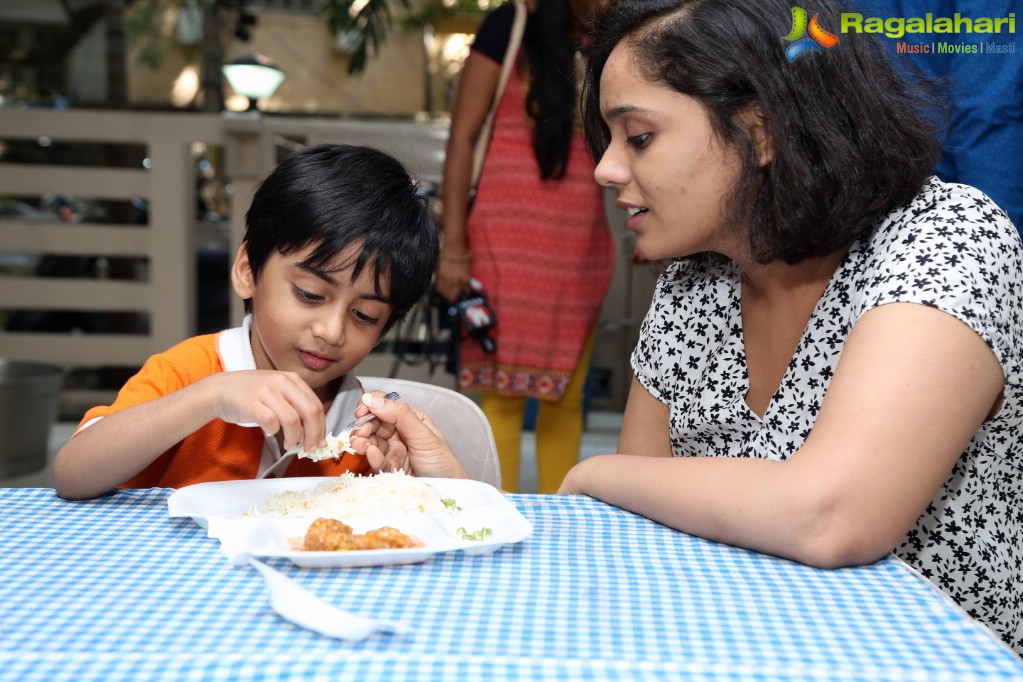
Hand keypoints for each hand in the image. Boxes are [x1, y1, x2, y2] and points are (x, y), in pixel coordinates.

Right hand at [204, 370, 325, 451]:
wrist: (218, 390)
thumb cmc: (249, 395)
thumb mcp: (277, 391)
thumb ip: (295, 404)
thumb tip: (312, 430)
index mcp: (291, 379)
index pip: (316, 404)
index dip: (321, 426)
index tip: (320, 441)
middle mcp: (281, 382)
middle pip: (310, 410)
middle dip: (314, 434)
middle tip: (310, 448)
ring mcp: (266, 391)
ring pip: (292, 419)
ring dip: (294, 437)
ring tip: (289, 444)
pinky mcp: (252, 403)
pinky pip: (271, 421)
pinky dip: (274, 431)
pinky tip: (271, 433)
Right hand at [352, 393, 468, 478]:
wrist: (448, 493)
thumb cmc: (443, 463)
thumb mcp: (424, 435)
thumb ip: (401, 415)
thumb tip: (374, 399)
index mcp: (411, 419)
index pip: (387, 406)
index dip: (372, 406)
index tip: (361, 411)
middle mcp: (400, 433)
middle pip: (375, 424)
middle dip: (364, 426)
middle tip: (359, 432)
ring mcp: (393, 451)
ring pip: (371, 442)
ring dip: (363, 441)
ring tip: (359, 444)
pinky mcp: (388, 469)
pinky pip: (375, 460)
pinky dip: (371, 456)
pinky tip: (372, 454)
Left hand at [436, 258, 471, 302]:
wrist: (456, 247)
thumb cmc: (446, 254)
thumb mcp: (438, 266)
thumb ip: (439, 277)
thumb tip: (440, 284)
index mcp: (441, 277)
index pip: (441, 291)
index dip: (442, 294)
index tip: (444, 293)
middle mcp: (449, 280)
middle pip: (449, 296)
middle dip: (450, 297)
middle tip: (451, 295)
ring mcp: (458, 280)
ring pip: (458, 295)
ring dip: (458, 295)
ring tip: (458, 294)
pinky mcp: (467, 278)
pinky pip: (467, 290)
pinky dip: (466, 292)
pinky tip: (465, 292)